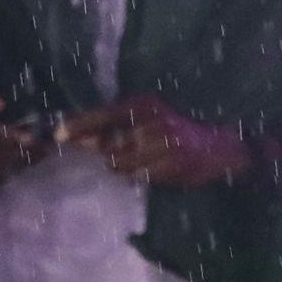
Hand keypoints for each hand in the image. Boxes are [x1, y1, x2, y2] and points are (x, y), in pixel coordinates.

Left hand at [62, 96, 255, 189]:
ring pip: (120, 164)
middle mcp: (153, 121)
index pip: (103, 115)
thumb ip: (116, 125)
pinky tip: (154, 169)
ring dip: (123, 167)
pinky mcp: (173, 166)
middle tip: (113, 152)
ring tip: (141, 162)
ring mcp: (164, 145)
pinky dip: (140, 175)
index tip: (56, 136)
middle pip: (106, 144)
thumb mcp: (150, 118)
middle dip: (101, 152)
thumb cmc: (180, 132)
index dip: (78, 126)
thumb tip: (76, 136)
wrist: (225, 148)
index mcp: (145, 105)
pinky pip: (139, 176)